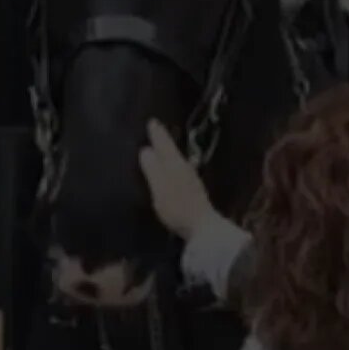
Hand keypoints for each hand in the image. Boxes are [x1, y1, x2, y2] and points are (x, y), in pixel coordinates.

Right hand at [137, 120, 217, 239]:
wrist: (203, 228)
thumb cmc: (178, 207)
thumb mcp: (160, 187)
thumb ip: (152, 168)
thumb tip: (145, 150)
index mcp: (176, 165)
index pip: (165, 145)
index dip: (157, 134)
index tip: (151, 121)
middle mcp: (185, 169)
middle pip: (172, 150)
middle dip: (163, 141)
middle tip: (154, 131)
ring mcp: (190, 181)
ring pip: (176, 160)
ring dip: (167, 154)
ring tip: (159, 149)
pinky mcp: (191, 192)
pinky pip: (178, 171)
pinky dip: (170, 166)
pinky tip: (168, 171)